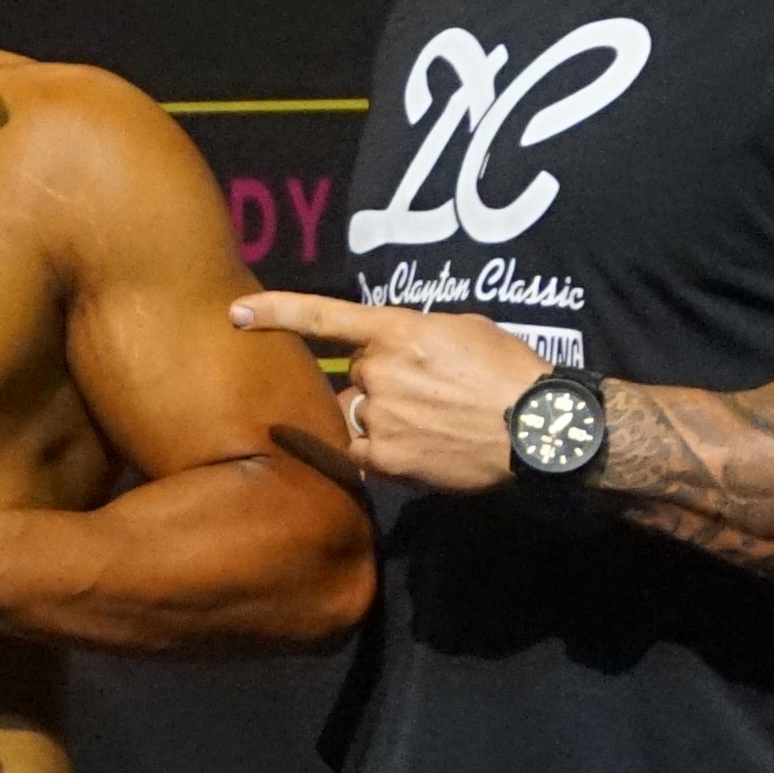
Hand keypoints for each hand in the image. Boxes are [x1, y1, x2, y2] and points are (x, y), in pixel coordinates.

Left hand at [229, 293, 544, 492]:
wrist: (537, 427)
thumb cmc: (509, 372)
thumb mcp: (464, 330)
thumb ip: (416, 335)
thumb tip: (397, 347)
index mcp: (398, 331)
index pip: (324, 317)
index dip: (277, 313)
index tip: (236, 314)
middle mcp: (380, 372)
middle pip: (355, 379)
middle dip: (381, 386)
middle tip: (429, 395)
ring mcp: (381, 417)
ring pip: (361, 417)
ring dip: (385, 421)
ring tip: (434, 424)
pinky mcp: (387, 459)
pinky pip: (365, 454)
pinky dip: (386, 453)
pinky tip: (423, 449)